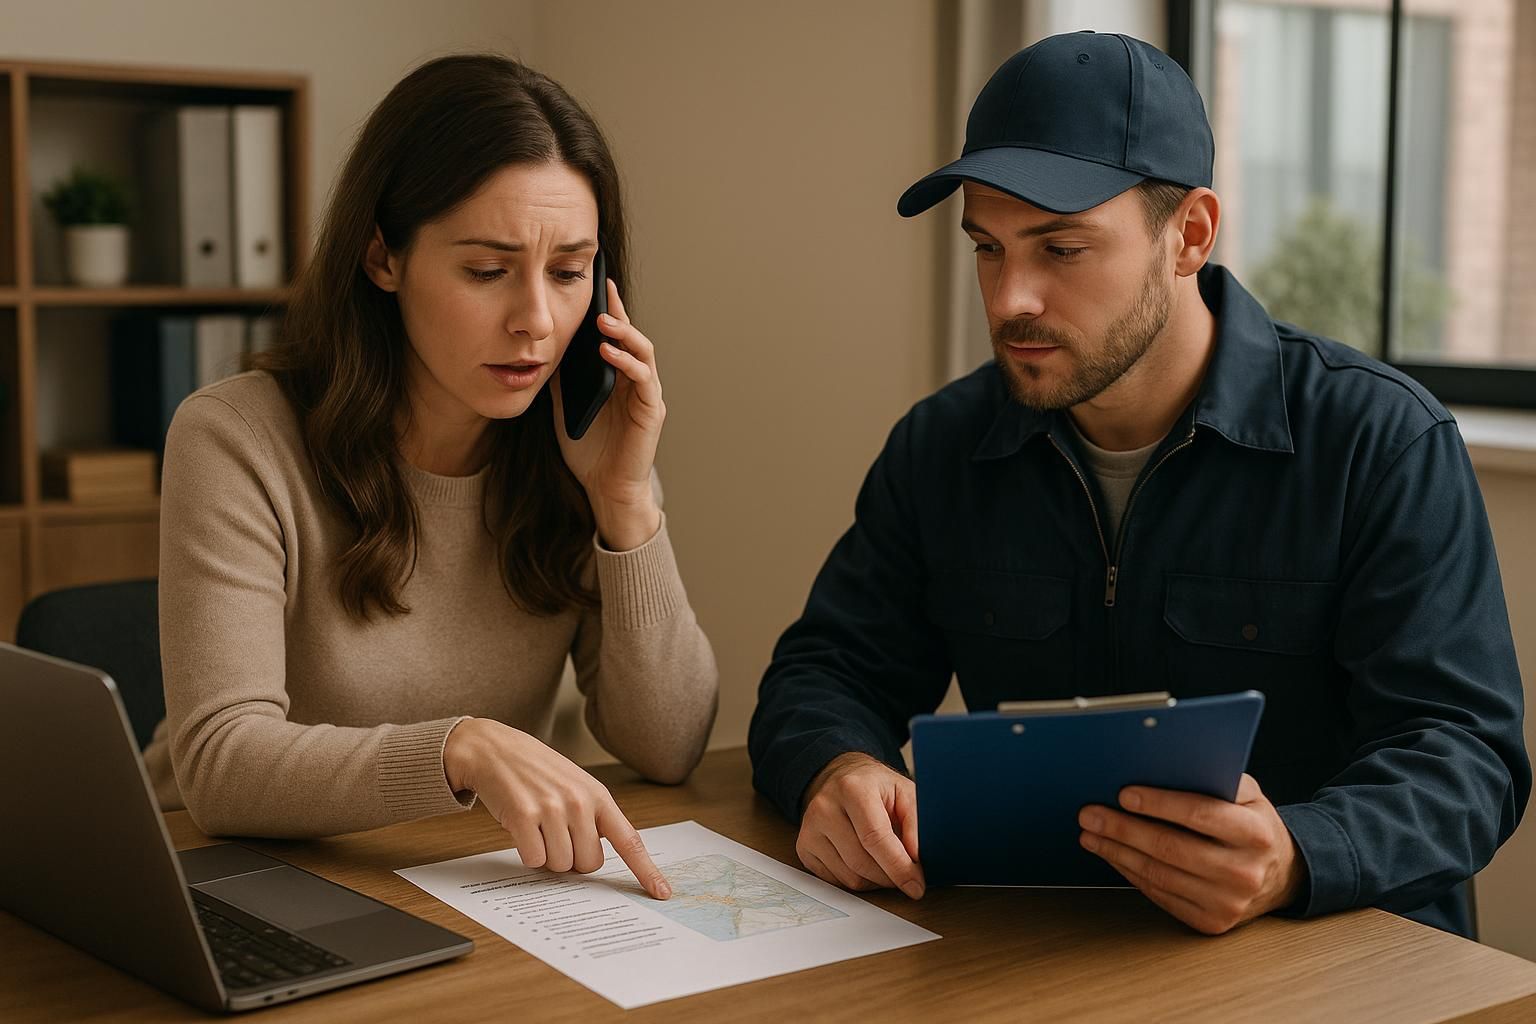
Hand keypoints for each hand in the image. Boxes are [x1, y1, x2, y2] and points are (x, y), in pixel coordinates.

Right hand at [442, 718, 671, 899]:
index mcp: (598, 796)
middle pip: (588, 864)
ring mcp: (552, 809)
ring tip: (537, 825)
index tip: (662, 893)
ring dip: (546, 854)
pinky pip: (534, 860)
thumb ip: (593, 818)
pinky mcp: (524, 816)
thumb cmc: (537, 771)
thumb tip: (595, 863)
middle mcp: (579, 802)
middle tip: (555, 833)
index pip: (629, 840)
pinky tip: (522, 827)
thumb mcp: (576, 785)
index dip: (646, 870)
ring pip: (559, 866)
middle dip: (571, 858)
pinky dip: (526, 852)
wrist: (494, 748)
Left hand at [552, 278, 662, 550]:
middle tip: (603, 290)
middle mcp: (636, 382)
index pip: (616, 338)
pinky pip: (643, 380)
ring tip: (603, 320)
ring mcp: (647, 396)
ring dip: (625, 333)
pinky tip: (608, 353)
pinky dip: (627, 363)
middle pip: (632, 337)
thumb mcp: (566, 407)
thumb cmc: (589, 452)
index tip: (597, 284)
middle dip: (619, 312)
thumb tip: (546, 349)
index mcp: (618, 379)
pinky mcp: (651, 412)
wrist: (605, 489)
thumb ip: (562, 379)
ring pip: (643, 352)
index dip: (609, 310)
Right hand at [796, 752, 924, 899]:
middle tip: (906, 875)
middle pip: (861, 862)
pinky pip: (836, 881)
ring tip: (886, 864)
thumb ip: (916, 823)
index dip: (898, 867)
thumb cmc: (876, 787)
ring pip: (849, 877)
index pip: (875, 838)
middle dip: (890, 877)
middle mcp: (825, 807)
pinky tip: (865, 863)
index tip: (916, 885)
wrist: (841, 778)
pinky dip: (857, 880)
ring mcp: (810, 829)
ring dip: (875, 881)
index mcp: (853, 788)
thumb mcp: (905, 792)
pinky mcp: (804, 847)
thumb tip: (916, 859)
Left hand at [1077, 773, 1304, 934]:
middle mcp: (1245, 872)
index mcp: (1255, 833)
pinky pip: (1160, 894)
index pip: (1200, 814)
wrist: (1281, 875)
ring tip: (1091, 833)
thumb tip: (1161, 766)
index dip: (1159, 804)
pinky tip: (1113, 855)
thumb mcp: (1249, 795)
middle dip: (1123, 829)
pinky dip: (1130, 873)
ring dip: (1117, 852)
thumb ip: (1214, 778)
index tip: (1124, 794)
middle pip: (1171, 848)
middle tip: (1091, 813)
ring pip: (1159, 874)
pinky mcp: (1211, 923)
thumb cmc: (1253, 825)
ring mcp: (1227, 903)